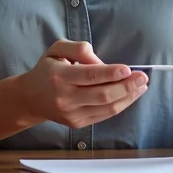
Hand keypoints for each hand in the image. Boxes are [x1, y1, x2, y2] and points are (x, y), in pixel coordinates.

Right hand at [16, 39, 148, 128]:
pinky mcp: (77, 123)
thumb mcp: (57, 49)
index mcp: (59, 76)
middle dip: (126, 86)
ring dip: (128, 97)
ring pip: (106, 108)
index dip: (111, 73)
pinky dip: (120, 105)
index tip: (128, 68)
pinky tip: (130, 96)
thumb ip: (79, 48)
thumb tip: (101, 62)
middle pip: (102, 95)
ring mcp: (72, 113)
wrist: (30, 98)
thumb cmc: (47, 69)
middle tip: (143, 77)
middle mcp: (65, 97)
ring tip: (141, 86)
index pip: (90, 76)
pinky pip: (104, 115)